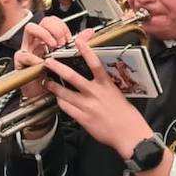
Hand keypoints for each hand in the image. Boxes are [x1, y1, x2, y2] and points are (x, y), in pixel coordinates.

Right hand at [14, 18, 74, 99]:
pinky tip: (43, 62)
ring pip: (30, 28)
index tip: (69, 38)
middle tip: (61, 42)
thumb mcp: (65, 59)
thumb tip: (89, 33)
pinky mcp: (21, 61)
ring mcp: (28, 48)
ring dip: (44, 35)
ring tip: (53, 46)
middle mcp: (37, 40)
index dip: (62, 26)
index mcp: (47, 38)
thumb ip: (77, 45)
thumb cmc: (51, 76)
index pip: (53, 21)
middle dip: (55, 29)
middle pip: (43, 21)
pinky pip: (24, 54)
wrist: (41, 94)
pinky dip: (34, 57)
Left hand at [43, 36, 149, 156]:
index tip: (78, 41)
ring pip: (64, 93)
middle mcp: (95, 93)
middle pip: (72, 76)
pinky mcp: (82, 119)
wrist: (128, 133)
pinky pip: (66, 108)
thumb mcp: (116, 94)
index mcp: (106, 85)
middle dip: (57, 68)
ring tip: (47, 82)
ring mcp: (87, 106)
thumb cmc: (125, 115)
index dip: (85, 51)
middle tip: (49, 62)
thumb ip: (103, 86)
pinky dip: (61, 103)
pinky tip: (59, 100)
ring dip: (53, 87)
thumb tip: (94, 79)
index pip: (94, 63)